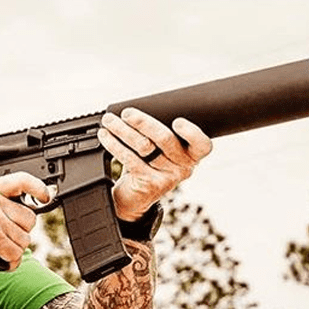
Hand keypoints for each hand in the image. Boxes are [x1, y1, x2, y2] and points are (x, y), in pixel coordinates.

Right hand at [0, 172, 49, 273]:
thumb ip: (0, 202)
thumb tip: (30, 208)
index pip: (22, 180)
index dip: (38, 188)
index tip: (46, 196)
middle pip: (30, 218)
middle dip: (21, 232)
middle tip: (2, 237)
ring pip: (25, 239)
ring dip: (14, 249)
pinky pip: (15, 253)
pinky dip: (9, 260)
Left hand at [97, 107, 211, 220]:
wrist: (135, 197)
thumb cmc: (149, 165)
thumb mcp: (161, 151)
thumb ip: (160, 135)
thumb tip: (137, 111)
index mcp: (191, 155)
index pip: (202, 145)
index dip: (192, 133)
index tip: (177, 121)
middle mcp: (183, 167)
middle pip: (166, 139)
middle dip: (143, 122)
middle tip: (126, 113)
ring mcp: (167, 178)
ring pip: (144, 147)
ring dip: (123, 130)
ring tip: (109, 121)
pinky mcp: (149, 184)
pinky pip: (130, 159)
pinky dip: (115, 144)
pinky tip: (106, 136)